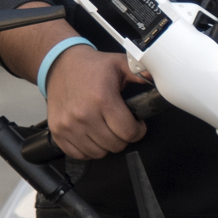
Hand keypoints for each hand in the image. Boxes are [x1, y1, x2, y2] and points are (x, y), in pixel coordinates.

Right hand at [47, 45, 146, 160]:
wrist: (59, 64)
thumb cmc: (92, 66)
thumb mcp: (120, 64)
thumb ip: (141, 73)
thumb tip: (160, 80)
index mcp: (102, 99)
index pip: (128, 132)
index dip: (138, 131)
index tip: (137, 124)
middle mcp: (83, 115)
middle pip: (115, 145)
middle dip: (123, 137)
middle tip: (121, 125)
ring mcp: (68, 125)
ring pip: (98, 153)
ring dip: (106, 144)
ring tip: (106, 129)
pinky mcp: (57, 131)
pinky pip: (79, 154)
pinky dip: (88, 149)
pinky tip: (92, 135)